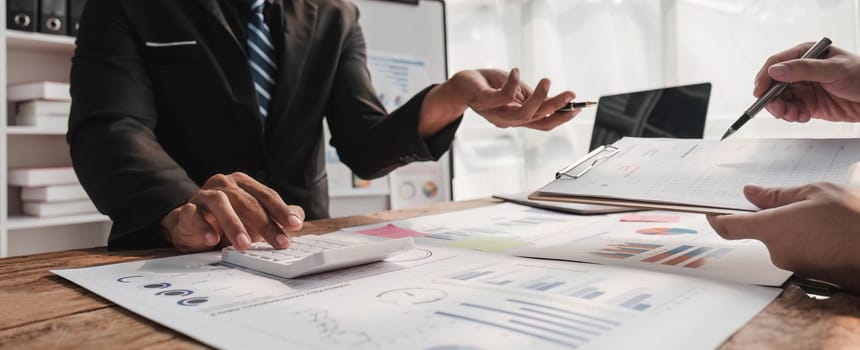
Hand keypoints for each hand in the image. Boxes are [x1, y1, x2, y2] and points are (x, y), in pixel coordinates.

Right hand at [160, 172, 304, 251]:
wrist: (190, 224)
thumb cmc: (226, 219)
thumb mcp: (253, 218)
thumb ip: (275, 216)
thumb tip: (298, 218)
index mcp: (243, 183)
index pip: (266, 196)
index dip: (281, 211)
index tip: (295, 225)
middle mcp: (224, 184)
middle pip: (247, 202)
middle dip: (265, 223)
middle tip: (278, 241)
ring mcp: (203, 195)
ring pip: (220, 204)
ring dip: (234, 224)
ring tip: (244, 244)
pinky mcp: (187, 209)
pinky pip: (193, 215)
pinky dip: (203, 227)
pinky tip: (212, 240)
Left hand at [458, 68, 577, 129]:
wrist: (461, 85)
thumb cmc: (488, 87)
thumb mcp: (514, 91)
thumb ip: (530, 96)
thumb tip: (552, 95)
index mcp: (517, 118)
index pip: (543, 123)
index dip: (562, 118)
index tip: (579, 107)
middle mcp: (508, 120)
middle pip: (538, 119)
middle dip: (557, 108)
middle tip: (571, 95)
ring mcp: (496, 112)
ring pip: (523, 113)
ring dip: (538, 98)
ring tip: (547, 81)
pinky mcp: (484, 101)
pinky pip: (501, 97)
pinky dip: (512, 84)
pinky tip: (517, 71)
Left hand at [706, 183, 859, 291]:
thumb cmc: (853, 218)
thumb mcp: (815, 193)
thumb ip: (777, 194)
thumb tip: (749, 193)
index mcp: (773, 228)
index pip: (729, 226)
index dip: (715, 217)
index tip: (710, 210)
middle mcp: (777, 251)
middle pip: (759, 231)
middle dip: (770, 215)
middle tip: (792, 201)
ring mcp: (792, 265)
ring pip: (779, 240)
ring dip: (791, 226)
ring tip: (820, 215)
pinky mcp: (807, 274)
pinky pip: (796, 250)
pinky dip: (804, 238)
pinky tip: (825, 229)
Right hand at [755, 42, 859, 122]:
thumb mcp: (832, 69)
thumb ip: (803, 69)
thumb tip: (775, 71)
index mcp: (806, 55)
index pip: (777, 64)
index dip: (765, 77)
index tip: (759, 92)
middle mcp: (802, 71)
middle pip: (774, 85)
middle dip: (772, 98)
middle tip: (777, 109)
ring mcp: (805, 88)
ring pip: (781, 100)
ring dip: (782, 109)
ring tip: (792, 115)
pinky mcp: (809, 104)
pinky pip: (792, 111)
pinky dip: (793, 116)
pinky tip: (802, 116)